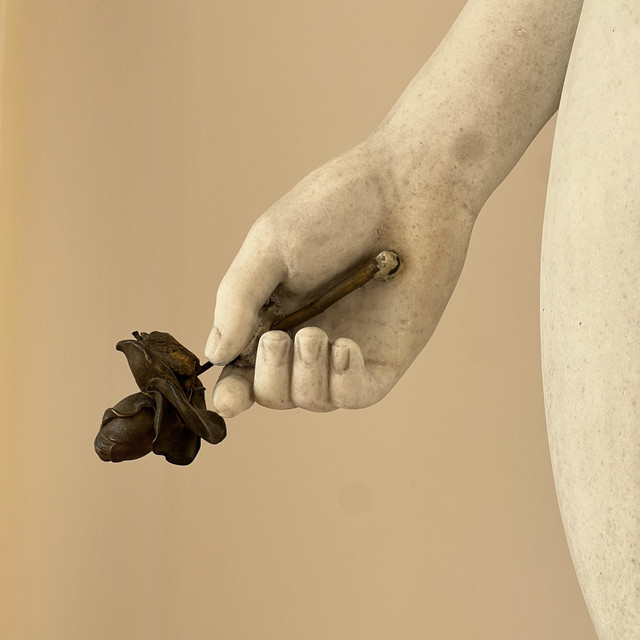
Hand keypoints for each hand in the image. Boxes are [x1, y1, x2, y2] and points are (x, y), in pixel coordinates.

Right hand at [204, 139, 475, 416]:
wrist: (408, 189)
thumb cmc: (335, 208)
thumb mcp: (270, 246)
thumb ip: (238, 300)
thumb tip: (216, 354)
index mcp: (271, 311)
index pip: (243, 368)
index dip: (232, 392)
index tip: (230, 398)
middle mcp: (306, 334)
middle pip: (272, 392)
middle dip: (268, 379)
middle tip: (278, 340)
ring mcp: (346, 347)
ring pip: (311, 399)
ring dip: (304, 378)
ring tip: (315, 335)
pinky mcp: (385, 354)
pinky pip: (356, 395)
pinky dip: (343, 382)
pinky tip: (346, 347)